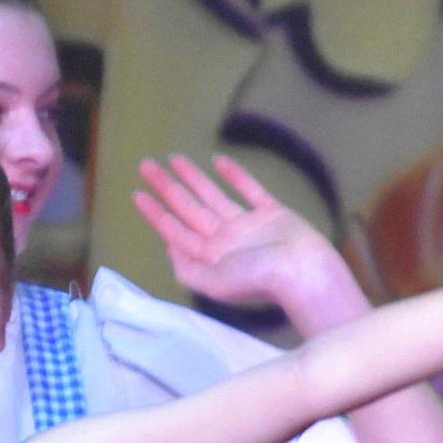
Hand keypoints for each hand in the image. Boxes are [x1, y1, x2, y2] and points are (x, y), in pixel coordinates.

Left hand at [134, 154, 356, 325]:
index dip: (155, 213)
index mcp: (210, 256)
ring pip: (213, 195)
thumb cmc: (259, 279)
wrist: (304, 272)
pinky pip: (250, 190)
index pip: (175, 230)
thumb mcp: (213, 283)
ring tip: (174, 158)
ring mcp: (248, 225)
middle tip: (145, 166)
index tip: (137, 194)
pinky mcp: (273, 213)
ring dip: (194, 178)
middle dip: (167, 187)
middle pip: (188, 208)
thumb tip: (168, 245)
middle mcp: (225, 240)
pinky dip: (236, 175)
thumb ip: (186, 268)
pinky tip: (219, 161)